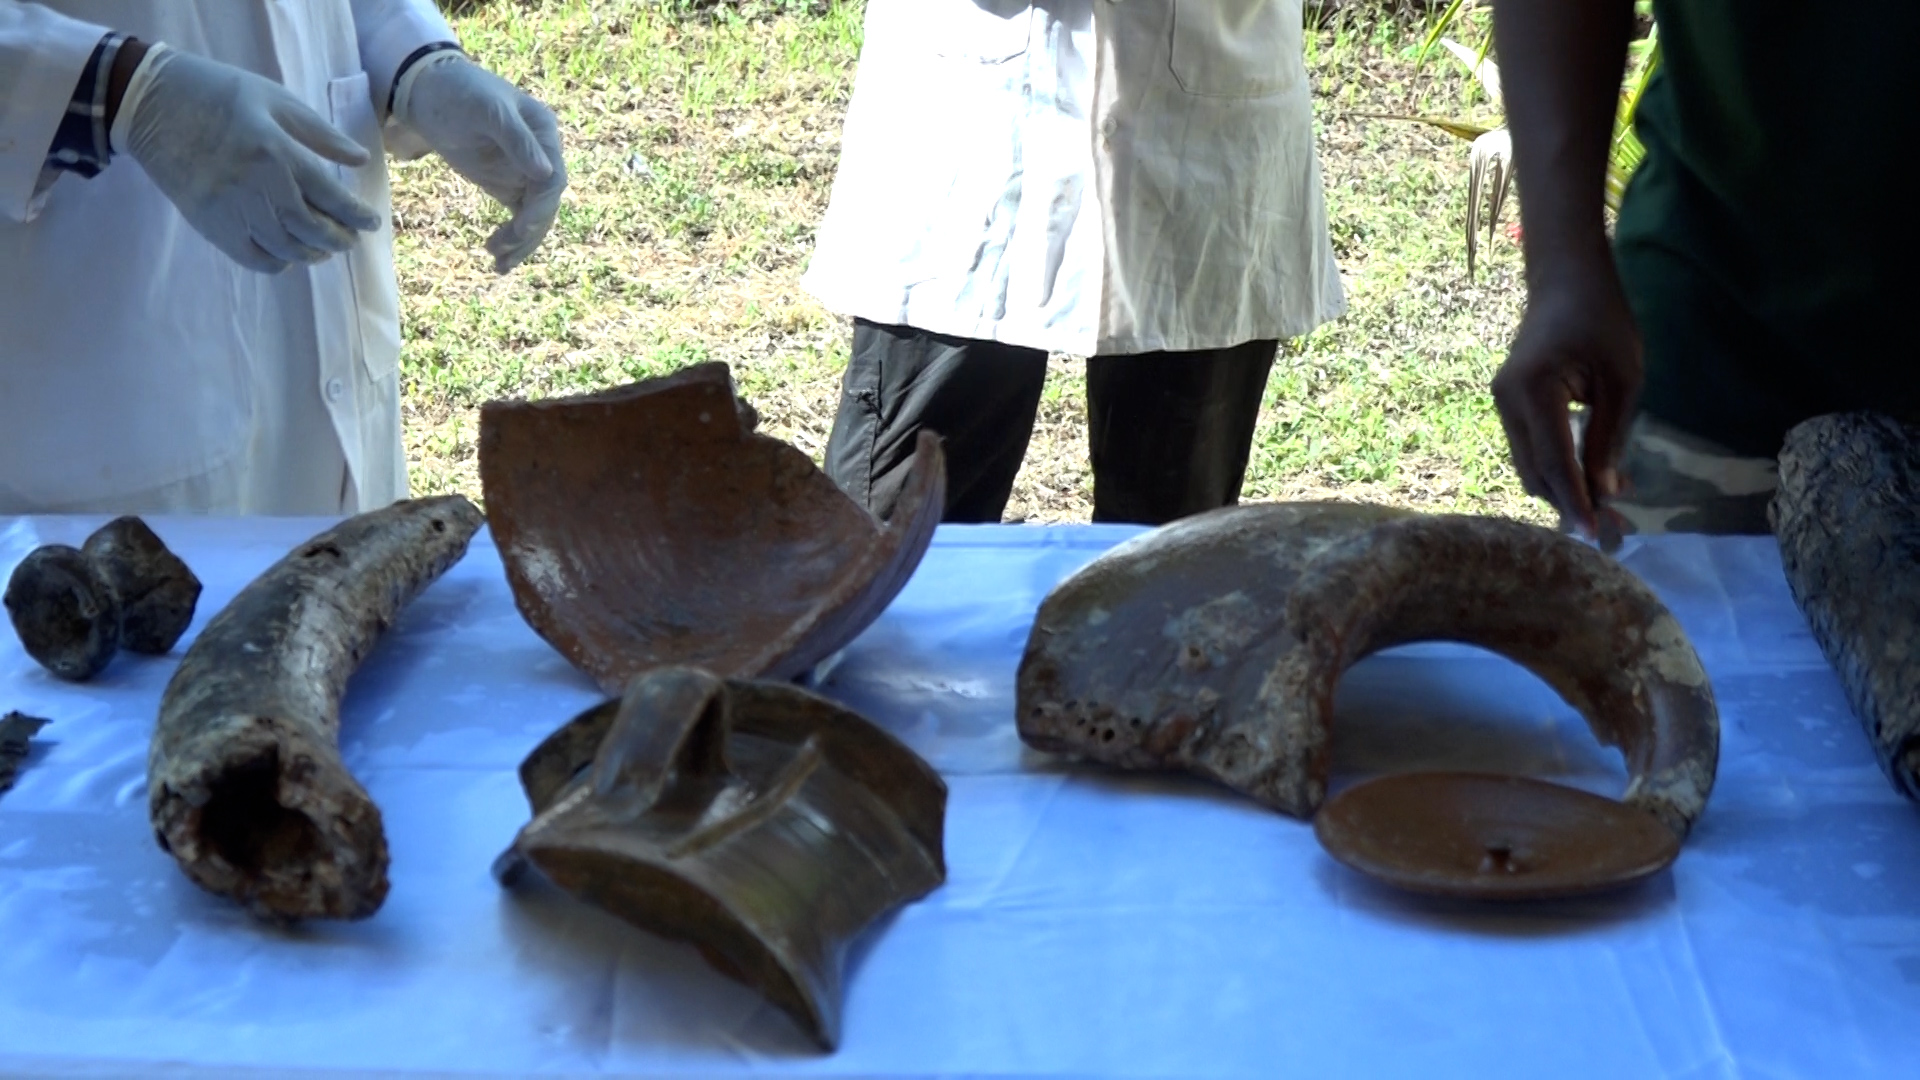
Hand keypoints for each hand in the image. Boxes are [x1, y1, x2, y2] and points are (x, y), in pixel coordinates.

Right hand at [116, 45, 382, 273]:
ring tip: (324, 247)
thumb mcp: (276, 100)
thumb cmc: (219, 94)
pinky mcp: (210, 223)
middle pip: (312, 229)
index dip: (357, 215)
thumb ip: (321, 134)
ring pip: (287, 249)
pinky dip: (279, 262)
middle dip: (339, 239)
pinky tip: (288, 252)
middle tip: (350, 238)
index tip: (372, 222)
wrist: (152, 102)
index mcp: (278, 152)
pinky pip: (254, 258)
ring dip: (313, 253)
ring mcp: (232, 209)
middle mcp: (259, 186)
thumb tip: (361, 159)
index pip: (331, 196)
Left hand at [394, 54, 565, 273]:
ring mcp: (525, 172)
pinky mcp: (508, 185)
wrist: (427, 91)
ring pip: (534, 217)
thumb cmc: (458, 93)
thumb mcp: (487, 111)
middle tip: (500, 252)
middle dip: (527, 232)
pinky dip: (511, 240)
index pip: (554, 179)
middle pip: (546, 204)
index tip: (520, 228)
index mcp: (544, 133)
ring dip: (520, 243)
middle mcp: (541, 155)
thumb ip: (518, 141)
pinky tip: (497, 257)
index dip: (540, 207)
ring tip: (498, 264)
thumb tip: (547, 173)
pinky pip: (518, 218)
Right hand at [1490, 263, 1643, 536]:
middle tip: (1613, 526)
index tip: (1598, 535)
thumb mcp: (1622, 379)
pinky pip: (1529, 450)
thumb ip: (1609, 436)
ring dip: (1562, 489)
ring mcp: (1501, 404)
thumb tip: (1604, 491)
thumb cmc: (1603, 320)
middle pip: (1533, 473)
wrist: (1567, 280)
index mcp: (1533, 391)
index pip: (1553, 462)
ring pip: (1528, 466)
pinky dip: (1555, 470)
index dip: (1575, 501)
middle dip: (1569, 503)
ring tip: (1606, 504)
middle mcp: (1506, 402)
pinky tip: (1587, 477)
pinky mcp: (1507, 405)